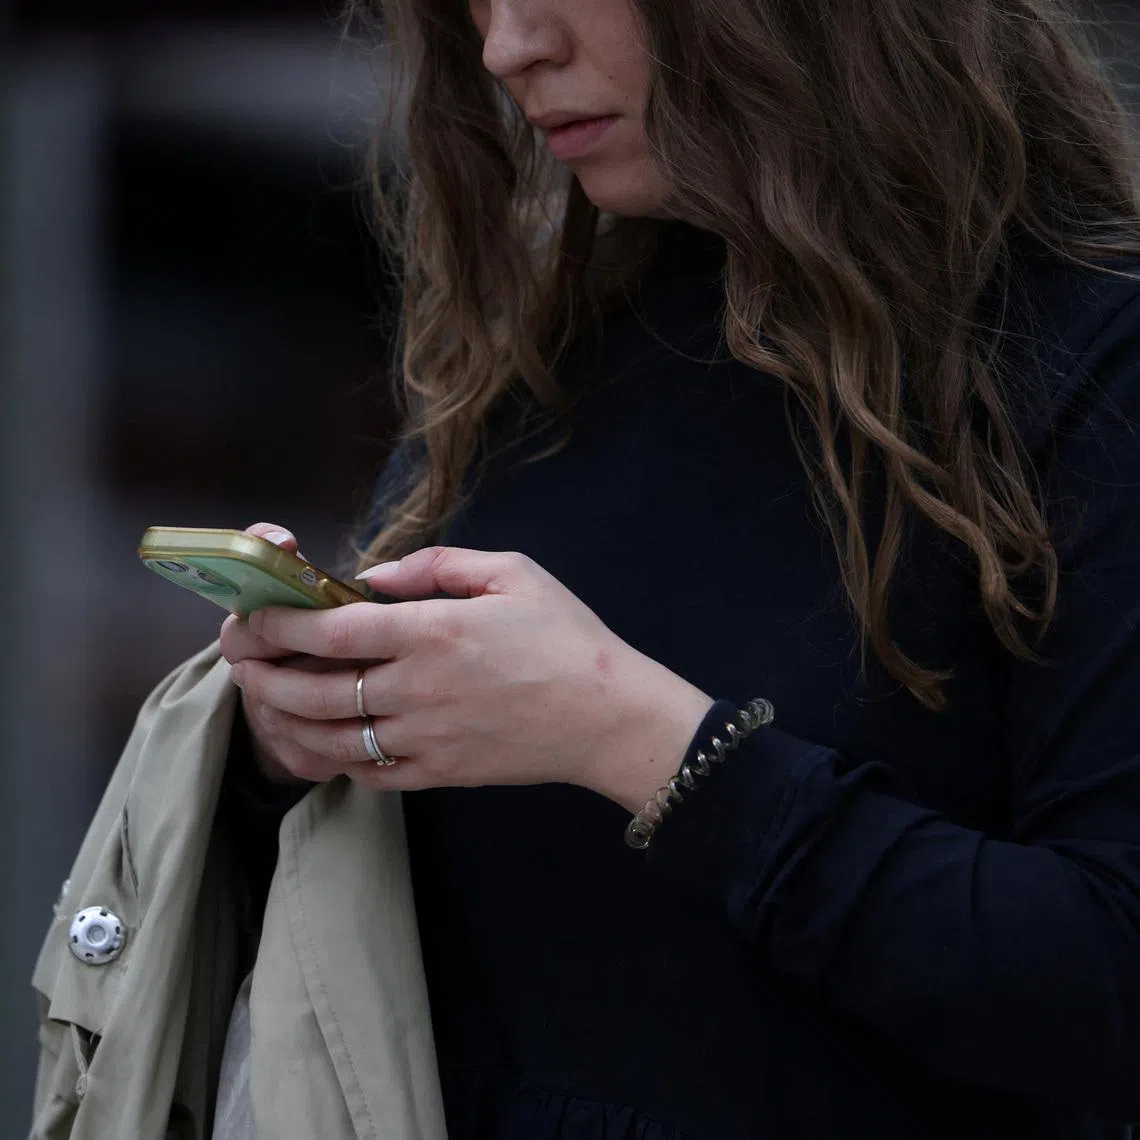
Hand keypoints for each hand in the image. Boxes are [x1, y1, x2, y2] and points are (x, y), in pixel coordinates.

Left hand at [228, 546, 714, 810]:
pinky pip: (368, 773)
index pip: (332, 628)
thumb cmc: (566, 638)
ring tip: (264, 703)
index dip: (279, 623)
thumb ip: (438, 564)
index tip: (252, 616)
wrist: (608, 717)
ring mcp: (426, 738)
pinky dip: (333, 759)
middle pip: (314, 689)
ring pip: (330, 739)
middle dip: (262, 675)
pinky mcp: (439, 774)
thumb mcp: (513, 573)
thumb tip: (378, 574)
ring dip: (285, 722)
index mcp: (434, 631)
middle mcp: (419, 688)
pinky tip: (321, 742)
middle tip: (240, 661)